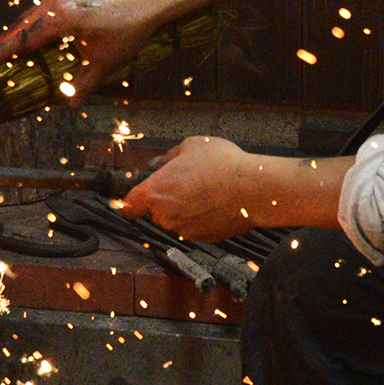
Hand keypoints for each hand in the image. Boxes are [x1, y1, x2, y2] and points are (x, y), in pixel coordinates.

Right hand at [0, 0, 160, 100]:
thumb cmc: (128, 30)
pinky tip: (47, 26)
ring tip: (18, 41)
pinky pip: (53, 1)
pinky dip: (43, 15)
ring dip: (26, 25)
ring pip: (38, 9)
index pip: (25, 38)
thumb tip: (69, 104)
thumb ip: (83, 84)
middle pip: (25, 21)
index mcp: (60, 18)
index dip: (4, 50)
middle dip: (10, 38)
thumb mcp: (105, 62)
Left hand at [121, 136, 264, 242]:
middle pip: (156, 212)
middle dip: (167, 200)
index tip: (135, 200)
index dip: (132, 202)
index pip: (130, 206)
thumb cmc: (223, 165)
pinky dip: (202, 218)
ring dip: (185, 210)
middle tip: (187, 183)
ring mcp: (185, 230)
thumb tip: (159, 163)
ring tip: (207, 190)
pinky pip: (196, 227)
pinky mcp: (204, 238)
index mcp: (156, 192)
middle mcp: (166, 216)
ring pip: (177, 220)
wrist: (254, 189)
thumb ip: (169, 157)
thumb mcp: (191, 146)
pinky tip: (217, 202)